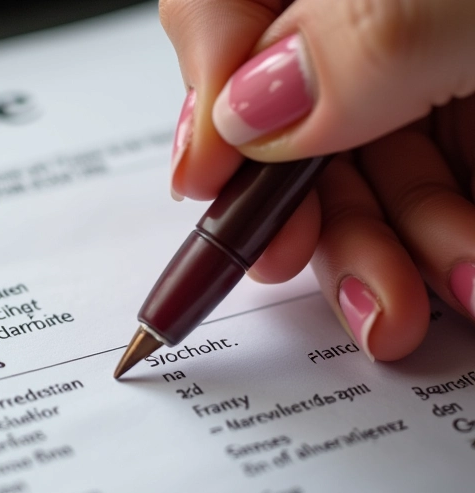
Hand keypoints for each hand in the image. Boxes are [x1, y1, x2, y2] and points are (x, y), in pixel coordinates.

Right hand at [163, 0, 474, 360]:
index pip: (220, 16)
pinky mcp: (460, 123)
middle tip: (318, 277)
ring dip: (382, 261)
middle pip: (284, 133)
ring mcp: (414, 80)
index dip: (204, 108)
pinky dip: (435, 252)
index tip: (203, 185)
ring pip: (356, 185)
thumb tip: (238, 119)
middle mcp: (360, 27)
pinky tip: (465, 282)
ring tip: (425, 304)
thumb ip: (352, 36)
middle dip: (307, 226)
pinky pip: (420, 203)